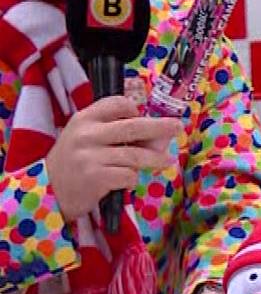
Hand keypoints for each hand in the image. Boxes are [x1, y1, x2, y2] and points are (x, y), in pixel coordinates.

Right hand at [45, 97, 181, 222]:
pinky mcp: (95, 178)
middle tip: (178, 127)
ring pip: (135, 154)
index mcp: (85, 118)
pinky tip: (129, 180)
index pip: (117, 103)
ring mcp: (90, 156)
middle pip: (134, 127)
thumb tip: (159, 134)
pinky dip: (133, 178)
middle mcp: (87, 134)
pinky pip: (128, 175)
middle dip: (160, 127)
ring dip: (156, 158)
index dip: (134, 109)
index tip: (140, 116)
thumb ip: (115, 131)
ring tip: (167, 160)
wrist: (49, 190)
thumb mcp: (86, 137)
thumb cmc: (75, 160)